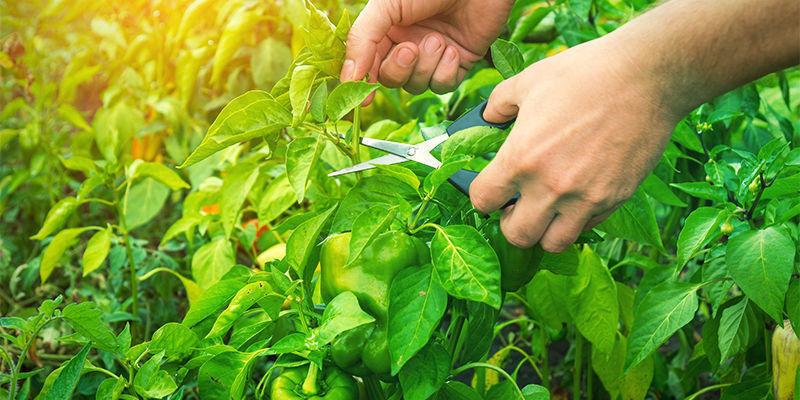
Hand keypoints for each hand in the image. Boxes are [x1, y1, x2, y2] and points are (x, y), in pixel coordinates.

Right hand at [341, 0, 513, 94]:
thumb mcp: (386, 6)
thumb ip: (362, 39)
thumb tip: (348, 78)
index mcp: (386, 30)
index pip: (368, 65)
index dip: (364, 82)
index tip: (364, 99)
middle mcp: (407, 45)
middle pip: (391, 80)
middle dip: (399, 69)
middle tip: (411, 49)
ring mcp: (432, 57)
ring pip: (417, 85)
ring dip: (427, 66)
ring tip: (438, 39)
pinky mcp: (457, 64)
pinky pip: (443, 86)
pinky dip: (447, 71)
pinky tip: (454, 49)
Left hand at [470, 38, 680, 252]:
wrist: (646, 77)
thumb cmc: (583, 74)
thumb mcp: (527, 81)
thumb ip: (498, 105)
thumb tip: (486, 119)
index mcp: (521, 158)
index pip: (482, 200)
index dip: (481, 195)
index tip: (490, 187)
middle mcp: (550, 187)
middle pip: (516, 235)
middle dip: (510, 222)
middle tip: (516, 204)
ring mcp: (585, 198)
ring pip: (553, 243)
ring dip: (544, 230)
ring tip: (546, 207)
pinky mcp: (615, 198)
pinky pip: (587, 226)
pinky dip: (576, 218)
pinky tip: (576, 194)